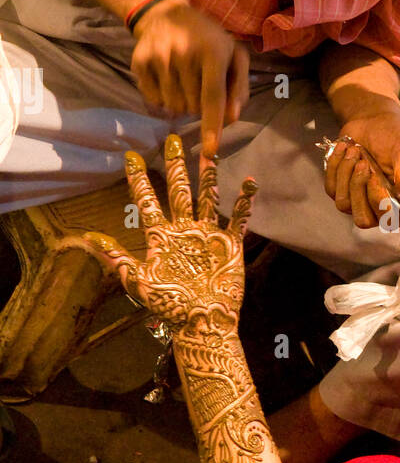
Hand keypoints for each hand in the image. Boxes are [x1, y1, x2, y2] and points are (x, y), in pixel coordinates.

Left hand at [74, 135, 257, 334]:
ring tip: (210, 153)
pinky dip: (243, 201)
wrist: (201, 323)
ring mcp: (207, 235)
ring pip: (208, 198)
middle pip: (178, 191)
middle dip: (175, 166)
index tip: (130, 157)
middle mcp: (183, 230)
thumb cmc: (169, 306)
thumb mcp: (138, 282)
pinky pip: (238, 218)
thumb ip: (117, 258)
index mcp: (161, 237)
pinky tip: (247, 181)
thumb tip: (88, 237)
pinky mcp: (230, 244)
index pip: (147, 202)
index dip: (138, 180)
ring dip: (208, 177)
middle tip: (172, 139)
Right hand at [130, 0, 249, 157]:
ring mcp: (159, 58)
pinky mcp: (140, 62)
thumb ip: (238, 88)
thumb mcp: (233, 55)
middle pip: (193, 108)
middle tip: (199, 82)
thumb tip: (231, 119)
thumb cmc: (208, 39)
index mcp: (212, 51)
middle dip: (199, 105)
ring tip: (184, 79)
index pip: (213, 98)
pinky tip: (167, 78)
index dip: (212, 127)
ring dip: (181, 103)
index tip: (210, 152)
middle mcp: (184, 54)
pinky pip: (154, 101)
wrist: (165, 13)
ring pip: (174, 108)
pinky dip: (163, 98)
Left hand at [324, 110, 399, 228]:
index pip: (388, 219)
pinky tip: (346, 149)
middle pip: (362, 220)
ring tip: (356, 151)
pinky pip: (331, 188)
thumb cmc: (394, 137)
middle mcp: (380, 206)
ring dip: (347, 172)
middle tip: (363, 163)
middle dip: (358, 189)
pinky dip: (336, 165)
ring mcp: (358, 200)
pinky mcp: (341, 189)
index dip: (378, 200)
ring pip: (343, 203)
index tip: (375, 175)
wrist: (373, 120)